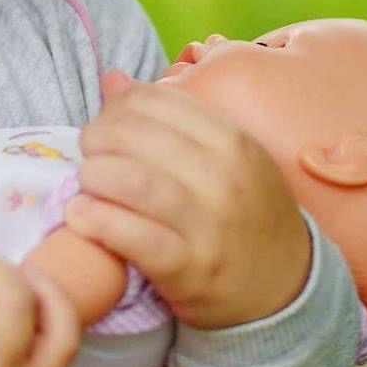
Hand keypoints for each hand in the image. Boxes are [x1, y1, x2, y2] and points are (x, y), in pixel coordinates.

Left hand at [64, 68, 311, 329]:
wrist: (285, 287)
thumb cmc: (245, 214)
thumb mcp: (225, 158)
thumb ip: (170, 117)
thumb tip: (112, 79)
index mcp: (232, 141)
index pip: (158, 101)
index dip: (118, 107)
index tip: (105, 124)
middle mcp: (223, 178)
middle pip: (139, 136)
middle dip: (98, 137)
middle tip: (87, 152)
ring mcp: (208, 224)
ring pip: (133, 181)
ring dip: (94, 175)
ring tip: (84, 181)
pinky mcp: (188, 268)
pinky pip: (134, 237)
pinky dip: (98, 221)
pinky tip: (80, 215)